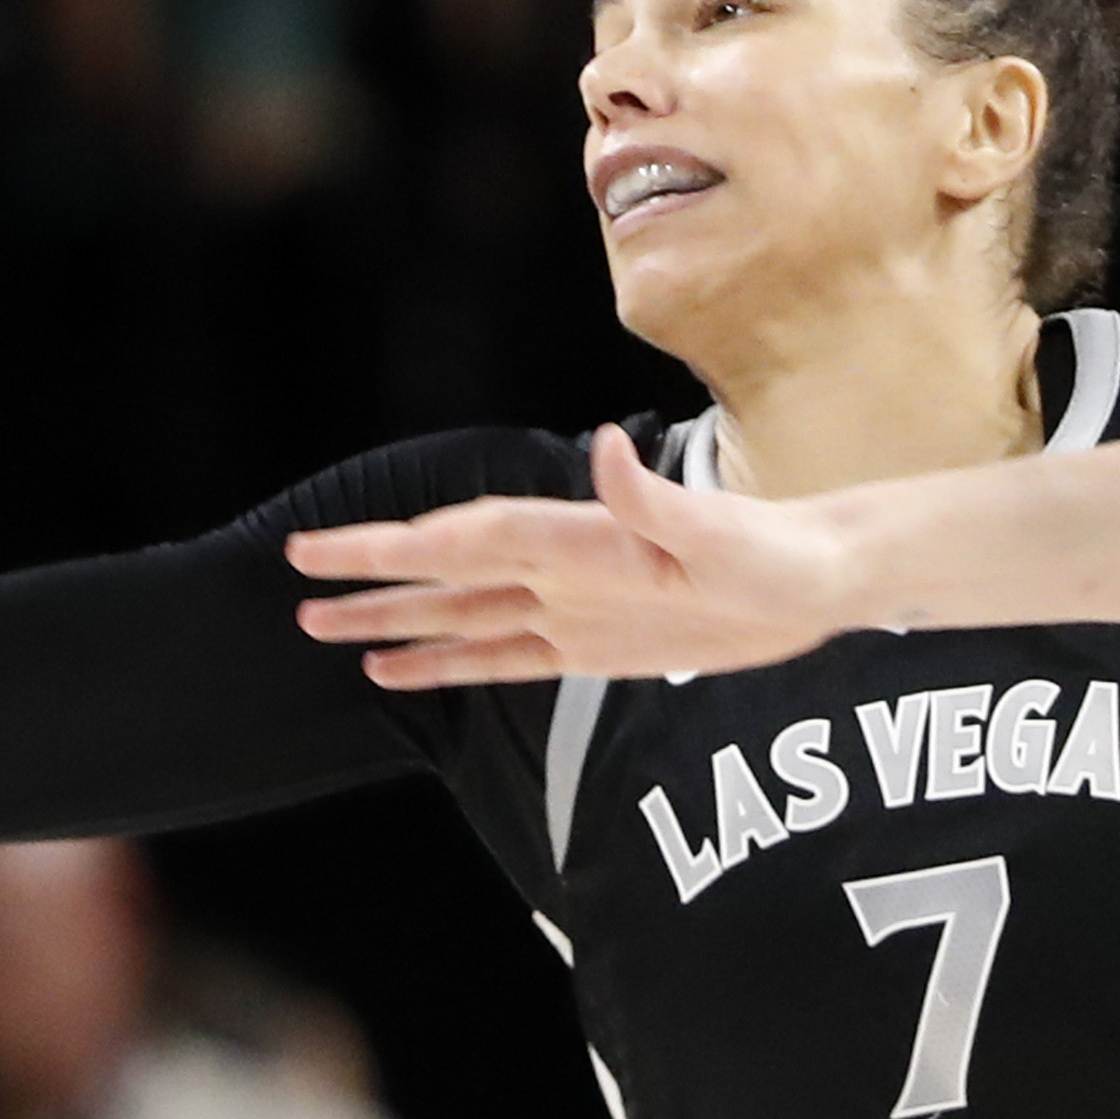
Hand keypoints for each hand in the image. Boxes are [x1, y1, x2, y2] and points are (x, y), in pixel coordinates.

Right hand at [290, 423, 859, 685]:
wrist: (824, 579)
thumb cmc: (780, 552)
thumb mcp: (722, 532)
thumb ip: (656, 500)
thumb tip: (601, 448)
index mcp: (586, 536)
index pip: (478, 537)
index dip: (407, 541)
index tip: (339, 548)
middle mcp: (567, 566)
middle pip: (451, 566)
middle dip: (374, 568)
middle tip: (295, 567)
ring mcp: (575, 606)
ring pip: (462, 613)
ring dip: (394, 618)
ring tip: (318, 625)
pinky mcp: (596, 646)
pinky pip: (504, 658)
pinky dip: (448, 664)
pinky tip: (395, 670)